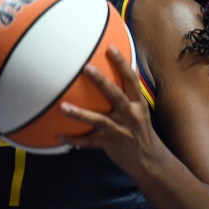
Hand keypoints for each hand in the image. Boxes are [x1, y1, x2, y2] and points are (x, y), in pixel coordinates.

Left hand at [59, 45, 157, 176]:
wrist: (150, 160)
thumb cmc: (140, 129)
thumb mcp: (141, 109)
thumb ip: (130, 92)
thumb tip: (124, 67)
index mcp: (138, 103)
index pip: (131, 80)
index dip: (122, 63)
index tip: (110, 48)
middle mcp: (130, 115)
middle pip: (115, 95)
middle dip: (101, 81)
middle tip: (85, 67)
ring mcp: (120, 130)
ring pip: (98, 120)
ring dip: (79, 114)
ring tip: (62, 107)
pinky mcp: (110, 144)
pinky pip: (89, 142)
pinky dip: (74, 140)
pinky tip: (59, 136)